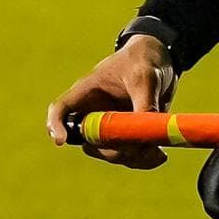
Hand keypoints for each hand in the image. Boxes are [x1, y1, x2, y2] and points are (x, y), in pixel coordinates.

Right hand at [47, 31, 175, 168]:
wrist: (162, 58)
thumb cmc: (144, 59)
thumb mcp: (145, 76)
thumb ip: (145, 103)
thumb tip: (147, 132)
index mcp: (88, 91)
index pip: (61, 110)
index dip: (56, 126)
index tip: (61, 141)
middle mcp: (95, 111)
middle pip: (89, 140)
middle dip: (110, 150)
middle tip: (138, 148)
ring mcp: (112, 124)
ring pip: (110, 152)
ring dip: (130, 158)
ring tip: (157, 154)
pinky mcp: (130, 132)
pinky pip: (129, 153)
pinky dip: (143, 159)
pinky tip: (160, 155)